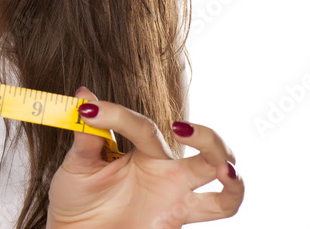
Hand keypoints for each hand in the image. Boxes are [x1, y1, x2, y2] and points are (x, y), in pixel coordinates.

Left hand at [46, 87, 243, 227]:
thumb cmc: (77, 198)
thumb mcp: (77, 165)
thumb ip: (86, 135)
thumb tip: (83, 94)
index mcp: (143, 152)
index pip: (141, 126)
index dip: (114, 114)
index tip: (87, 110)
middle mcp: (168, 172)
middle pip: (207, 149)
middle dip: (207, 137)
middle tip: (180, 128)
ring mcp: (177, 198)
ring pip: (224, 185)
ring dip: (232, 175)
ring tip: (224, 168)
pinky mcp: (175, 221)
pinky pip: (213, 212)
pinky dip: (228, 197)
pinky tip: (224, 186)